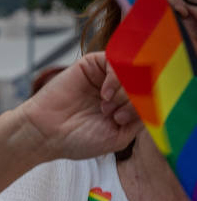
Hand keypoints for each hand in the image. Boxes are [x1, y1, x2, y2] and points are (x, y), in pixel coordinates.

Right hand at [16, 51, 142, 160]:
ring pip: (132, 71)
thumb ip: (140, 118)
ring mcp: (104, 76)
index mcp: (124, 106)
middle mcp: (116, 89)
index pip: (150, 96)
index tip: (123, 121)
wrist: (45, 134)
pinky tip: (104, 95)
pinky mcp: (91, 65)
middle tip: (115, 116)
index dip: (145, 106)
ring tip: (107, 107)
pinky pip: (116, 60)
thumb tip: (155, 100)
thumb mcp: (119, 136)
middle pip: (143, 83)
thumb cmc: (77, 140)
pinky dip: (116, 77)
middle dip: (134, 101)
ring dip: (125, 90)